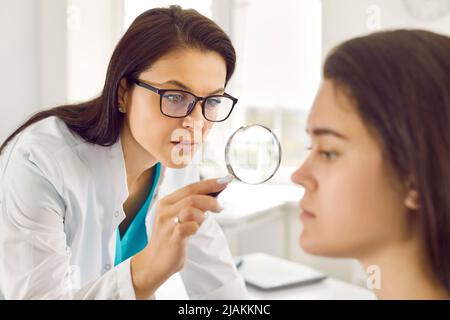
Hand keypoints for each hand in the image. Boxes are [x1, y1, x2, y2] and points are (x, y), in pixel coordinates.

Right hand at [130, 176, 230, 298]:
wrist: (154, 262)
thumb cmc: (170, 239)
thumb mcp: (177, 218)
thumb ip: (191, 207)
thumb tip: (213, 195)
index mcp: (166, 202)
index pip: (191, 187)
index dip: (209, 183)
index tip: (224, 181)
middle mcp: (165, 210)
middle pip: (193, 196)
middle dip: (211, 199)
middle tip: (220, 207)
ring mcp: (168, 223)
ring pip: (192, 209)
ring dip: (202, 215)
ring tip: (201, 223)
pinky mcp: (173, 237)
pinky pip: (190, 226)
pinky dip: (196, 227)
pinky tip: (193, 232)